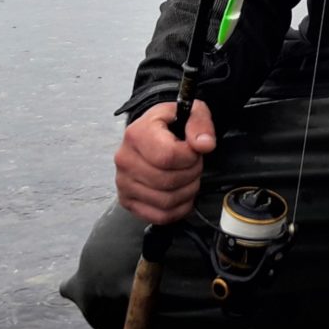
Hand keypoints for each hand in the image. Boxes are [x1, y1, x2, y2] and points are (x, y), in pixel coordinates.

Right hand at [114, 100, 216, 225]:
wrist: (150, 136)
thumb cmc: (169, 126)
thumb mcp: (189, 113)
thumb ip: (200, 123)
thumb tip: (204, 145)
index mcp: (136, 134)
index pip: (168, 156)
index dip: (190, 157)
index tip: (194, 151)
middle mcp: (125, 159)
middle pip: (168, 181)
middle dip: (191, 174)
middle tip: (192, 164)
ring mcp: (124, 183)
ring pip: (166, 201)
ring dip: (187, 192)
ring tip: (187, 177)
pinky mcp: (128, 201)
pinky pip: (160, 216)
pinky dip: (178, 209)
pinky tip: (181, 194)